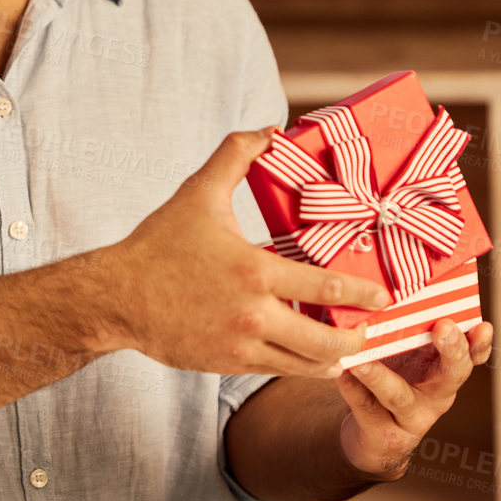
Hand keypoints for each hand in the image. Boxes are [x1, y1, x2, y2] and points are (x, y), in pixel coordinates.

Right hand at [89, 128, 393, 378]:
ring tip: (347, 348)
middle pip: (326, 341)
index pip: (325, 288)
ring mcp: (239, 345)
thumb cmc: (159, 245)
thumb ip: (235, 156)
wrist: (116, 296)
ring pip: (304, 366)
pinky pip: (276, 371)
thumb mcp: (198, 193)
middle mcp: (252, 314)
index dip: (363, 294)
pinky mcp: (226, 364)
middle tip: (370, 329)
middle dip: (358, 339)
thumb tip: (268, 128)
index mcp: (253, 271)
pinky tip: (310, 358)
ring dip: (333, 359)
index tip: (383, 295)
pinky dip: (300, 367)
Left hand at [336, 318, 494, 477]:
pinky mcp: (384, 435)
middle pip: (453, 375)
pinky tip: (340, 371)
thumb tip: (385, 284)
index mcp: (445, 370)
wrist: (369, 433)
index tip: (482, 325)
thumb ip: (405, 328)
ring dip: (380, 376)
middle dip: (452, 351)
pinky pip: (366, 407)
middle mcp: (437, 395)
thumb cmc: (389, 377)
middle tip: (444, 328)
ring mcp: (412, 418)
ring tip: (361, 359)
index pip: (472, 355)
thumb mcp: (404, 354)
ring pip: (399, 396)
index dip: (479, 343)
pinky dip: (351, 388)